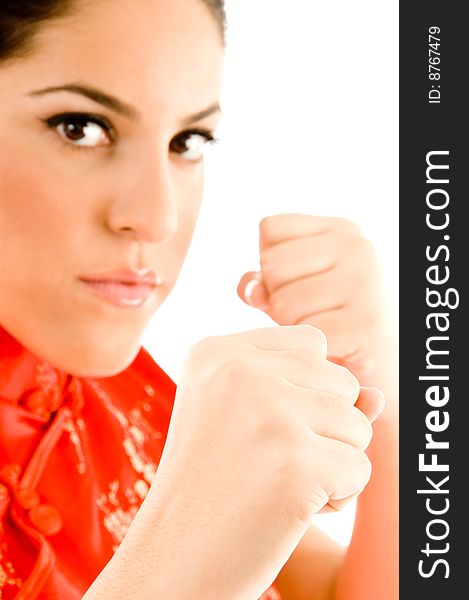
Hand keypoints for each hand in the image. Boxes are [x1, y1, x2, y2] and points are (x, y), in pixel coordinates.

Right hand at [140, 326, 383, 598]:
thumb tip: (378, 395)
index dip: (307, 391)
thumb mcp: (251, 421)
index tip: (264, 427)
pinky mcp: (294, 463)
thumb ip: (313, 395)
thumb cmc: (214, 487)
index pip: (310, 344)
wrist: (175, 558)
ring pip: (358, 423)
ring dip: (333, 461)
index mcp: (215, 353)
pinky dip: (338, 496)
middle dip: (324, 427)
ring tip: (278, 483)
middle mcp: (238, 371)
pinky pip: (359, 469)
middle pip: (340, 381)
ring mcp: (267, 414)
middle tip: (270, 461)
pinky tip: (289, 508)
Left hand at [237, 214, 396, 382]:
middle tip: (304, 310)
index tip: (296, 281)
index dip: (269, 261)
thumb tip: (250, 291)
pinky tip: (328, 344)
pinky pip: (303, 332)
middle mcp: (356, 247)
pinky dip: (306, 345)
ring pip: (283, 303)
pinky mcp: (365, 323)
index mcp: (339, 229)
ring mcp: (364, 283)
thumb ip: (261, 280)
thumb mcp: (290, 287)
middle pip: (272, 265)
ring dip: (289, 324)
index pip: (270, 229)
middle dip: (276, 295)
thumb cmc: (326, 315)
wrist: (377, 357)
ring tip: (316, 325)